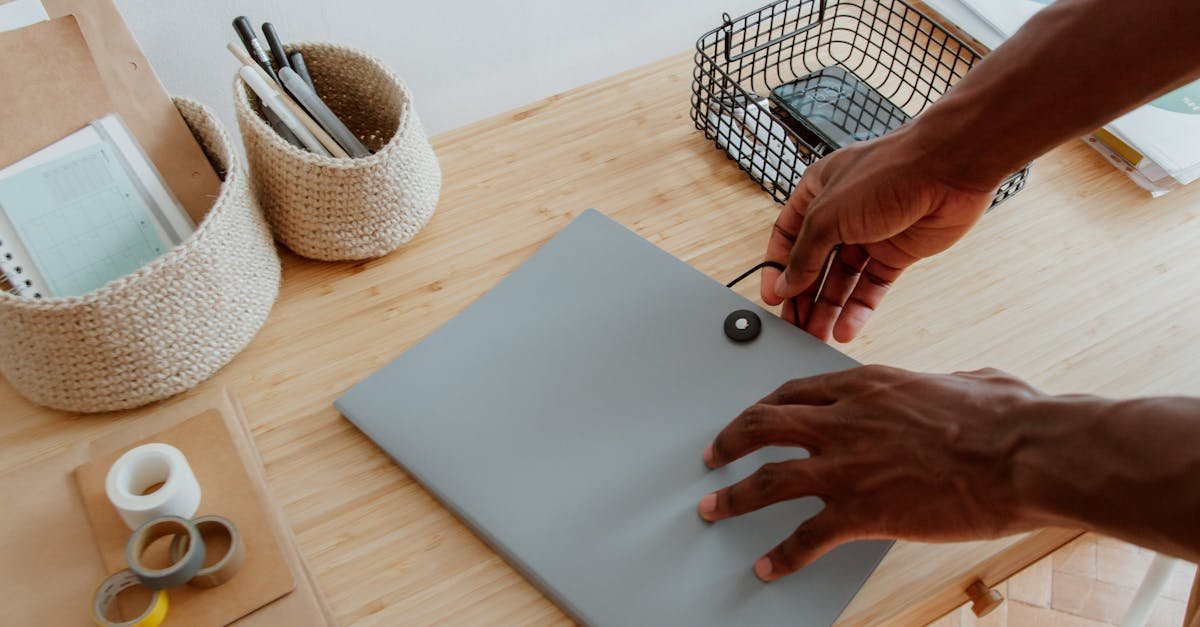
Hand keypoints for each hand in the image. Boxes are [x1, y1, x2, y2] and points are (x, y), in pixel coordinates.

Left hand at [697, 365, 1046, 580]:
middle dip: (729, 441)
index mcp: (867, 385)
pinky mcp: (861, 511)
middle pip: (762, 425)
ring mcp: (847, 466)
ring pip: (766, 479)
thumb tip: (961, 384)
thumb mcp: (970, 381)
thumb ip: (947, 384)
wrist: (1023, 454)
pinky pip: (805, 537)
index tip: (751, 418)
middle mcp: (845, 420)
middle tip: (713, 456)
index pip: (794, 392)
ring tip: (712, 509)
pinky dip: (781, 555)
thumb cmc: (1008, 418)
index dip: (764, 407)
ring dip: (733, 497)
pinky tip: (767, 566)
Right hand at [761, 128, 997, 341]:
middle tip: (794, 325)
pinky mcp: (898, 253)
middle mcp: (842, 214)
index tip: (772, 297)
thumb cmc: (887, 173)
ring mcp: (871, 234)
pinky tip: (846, 329)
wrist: (949, 168)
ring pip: (842, 280)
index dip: (777, 267)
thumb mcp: (827, 215)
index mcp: (817, 192)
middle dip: (803, 296)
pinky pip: (872, 287)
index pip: (787, 237)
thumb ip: (804, 255)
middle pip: (814, 263)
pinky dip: (859, 309)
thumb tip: (786, 285)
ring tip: (816, 336)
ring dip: (828, 309)